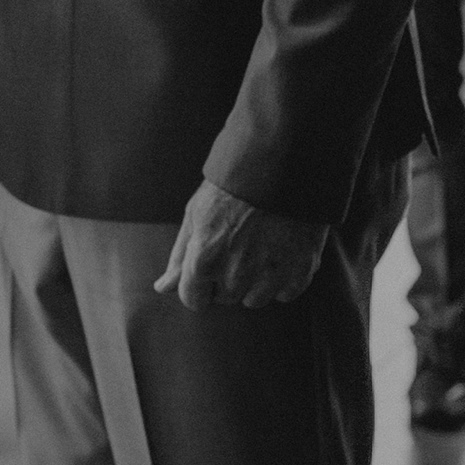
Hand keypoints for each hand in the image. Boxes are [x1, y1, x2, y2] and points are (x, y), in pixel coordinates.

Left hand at [155, 181, 327, 309]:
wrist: (281, 163)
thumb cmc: (232, 187)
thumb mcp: (196, 214)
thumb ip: (180, 256)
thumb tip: (163, 287)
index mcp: (205, 259)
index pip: (194, 300)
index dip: (197, 285)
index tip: (206, 268)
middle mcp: (237, 273)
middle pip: (225, 298)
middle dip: (225, 278)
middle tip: (236, 244)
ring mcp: (271, 274)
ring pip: (255, 300)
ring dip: (254, 281)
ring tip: (259, 246)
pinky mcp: (301, 271)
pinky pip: (285, 293)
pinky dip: (282, 277)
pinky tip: (280, 249)